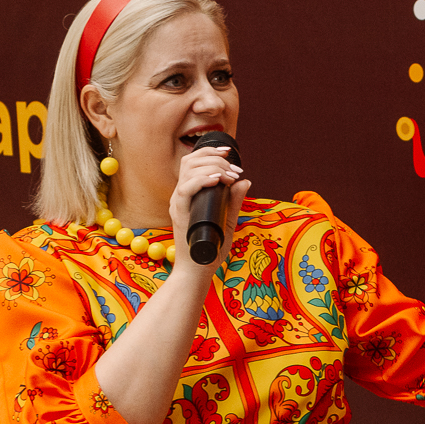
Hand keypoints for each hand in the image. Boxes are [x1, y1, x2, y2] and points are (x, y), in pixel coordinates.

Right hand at [166, 145, 249, 272]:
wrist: (197, 272)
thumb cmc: (210, 249)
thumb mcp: (227, 221)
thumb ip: (234, 201)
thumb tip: (245, 181)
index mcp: (190, 194)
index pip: (193, 162)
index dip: (210, 152)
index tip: (230, 153)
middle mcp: (181, 196)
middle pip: (190, 161)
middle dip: (215, 157)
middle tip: (235, 170)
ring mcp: (179, 204)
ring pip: (188, 171)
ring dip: (212, 167)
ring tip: (230, 176)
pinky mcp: (180, 215)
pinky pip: (185, 190)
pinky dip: (201, 180)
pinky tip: (217, 180)